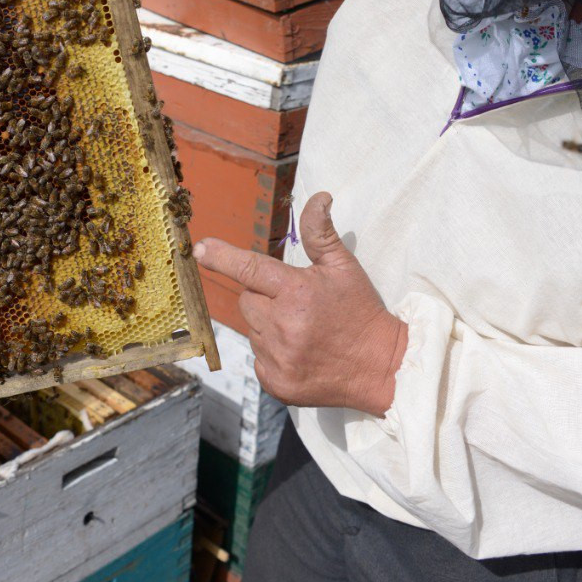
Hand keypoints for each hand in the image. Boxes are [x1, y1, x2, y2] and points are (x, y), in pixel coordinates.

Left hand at [194, 192, 407, 415]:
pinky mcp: (276, 383)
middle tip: (295, 304)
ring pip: (252, 331)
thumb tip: (319, 197)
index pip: (249, 268)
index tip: (199, 248)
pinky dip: (272, 354)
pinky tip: (299, 352)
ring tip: (302, 331)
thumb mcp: (344, 267)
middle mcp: (282, 326)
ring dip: (268, 327)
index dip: (221, 257)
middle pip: (247, 301)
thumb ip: (321, 233)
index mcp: (296, 292)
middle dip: (263, 298)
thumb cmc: (361, 312)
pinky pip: (258, 360)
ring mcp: (278, 358)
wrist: (381, 368)